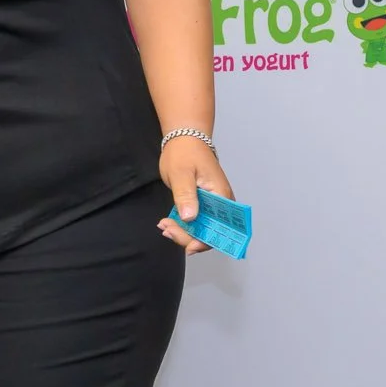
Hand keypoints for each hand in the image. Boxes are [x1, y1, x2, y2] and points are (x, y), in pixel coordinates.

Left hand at [157, 134, 233, 255]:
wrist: (184, 139)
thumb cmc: (185, 152)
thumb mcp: (182, 174)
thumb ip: (186, 195)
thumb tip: (191, 218)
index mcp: (221, 196)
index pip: (220, 228)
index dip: (206, 241)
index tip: (188, 247)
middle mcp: (221, 203)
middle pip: (211, 232)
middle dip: (188, 237)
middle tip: (166, 230)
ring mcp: (212, 204)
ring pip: (202, 228)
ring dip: (183, 232)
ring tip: (164, 226)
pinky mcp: (203, 204)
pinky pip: (196, 221)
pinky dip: (183, 225)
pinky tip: (168, 222)